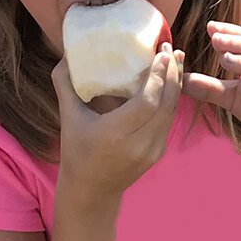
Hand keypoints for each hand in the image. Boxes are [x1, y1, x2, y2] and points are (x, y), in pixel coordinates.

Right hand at [54, 46, 183, 201]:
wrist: (91, 191)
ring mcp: (152, 151)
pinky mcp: (158, 153)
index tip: (162, 53)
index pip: (147, 102)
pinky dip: (171, 100)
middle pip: (165, 105)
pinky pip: (168, 121)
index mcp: (115, 134)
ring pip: (171, 112)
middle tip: (170, 49)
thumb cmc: (76, 151)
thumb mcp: (68, 117)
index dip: (158, 76)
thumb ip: (65, 84)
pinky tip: (170, 83)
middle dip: (172, 74)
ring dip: (175, 85)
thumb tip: (66, 54)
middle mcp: (138, 144)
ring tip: (175, 60)